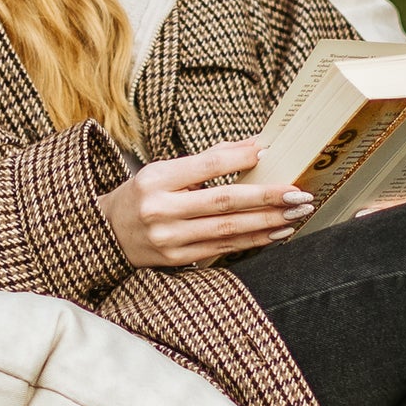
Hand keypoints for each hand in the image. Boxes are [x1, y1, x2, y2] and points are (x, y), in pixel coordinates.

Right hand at [101, 138, 311, 267]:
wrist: (106, 233)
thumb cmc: (143, 195)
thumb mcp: (164, 170)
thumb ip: (207, 160)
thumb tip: (255, 146)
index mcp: (157, 179)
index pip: (206, 165)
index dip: (239, 159)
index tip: (269, 153)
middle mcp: (161, 209)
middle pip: (223, 201)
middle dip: (266, 197)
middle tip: (298, 194)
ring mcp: (169, 238)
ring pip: (228, 230)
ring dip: (267, 222)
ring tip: (295, 214)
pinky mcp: (176, 260)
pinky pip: (222, 249)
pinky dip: (253, 241)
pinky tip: (276, 233)